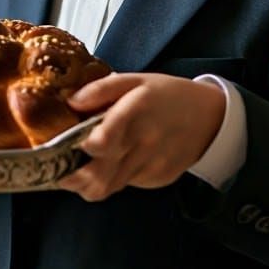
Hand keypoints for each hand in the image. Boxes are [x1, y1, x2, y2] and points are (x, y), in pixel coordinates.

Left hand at [57, 72, 225, 201]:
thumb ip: (101, 89)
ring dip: (88, 183)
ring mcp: (151, 165)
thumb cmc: (169, 95)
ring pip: (108, 188)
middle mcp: (143, 143)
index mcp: (135, 113)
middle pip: (97, 177)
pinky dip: (113, 179)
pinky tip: (114, 163)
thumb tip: (70, 102)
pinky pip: (126, 185)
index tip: (65, 144)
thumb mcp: (136, 80)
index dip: (79, 149)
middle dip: (71, 178)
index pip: (101, 143)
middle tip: (58, 169)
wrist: (211, 116)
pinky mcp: (157, 179)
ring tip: (79, 170)